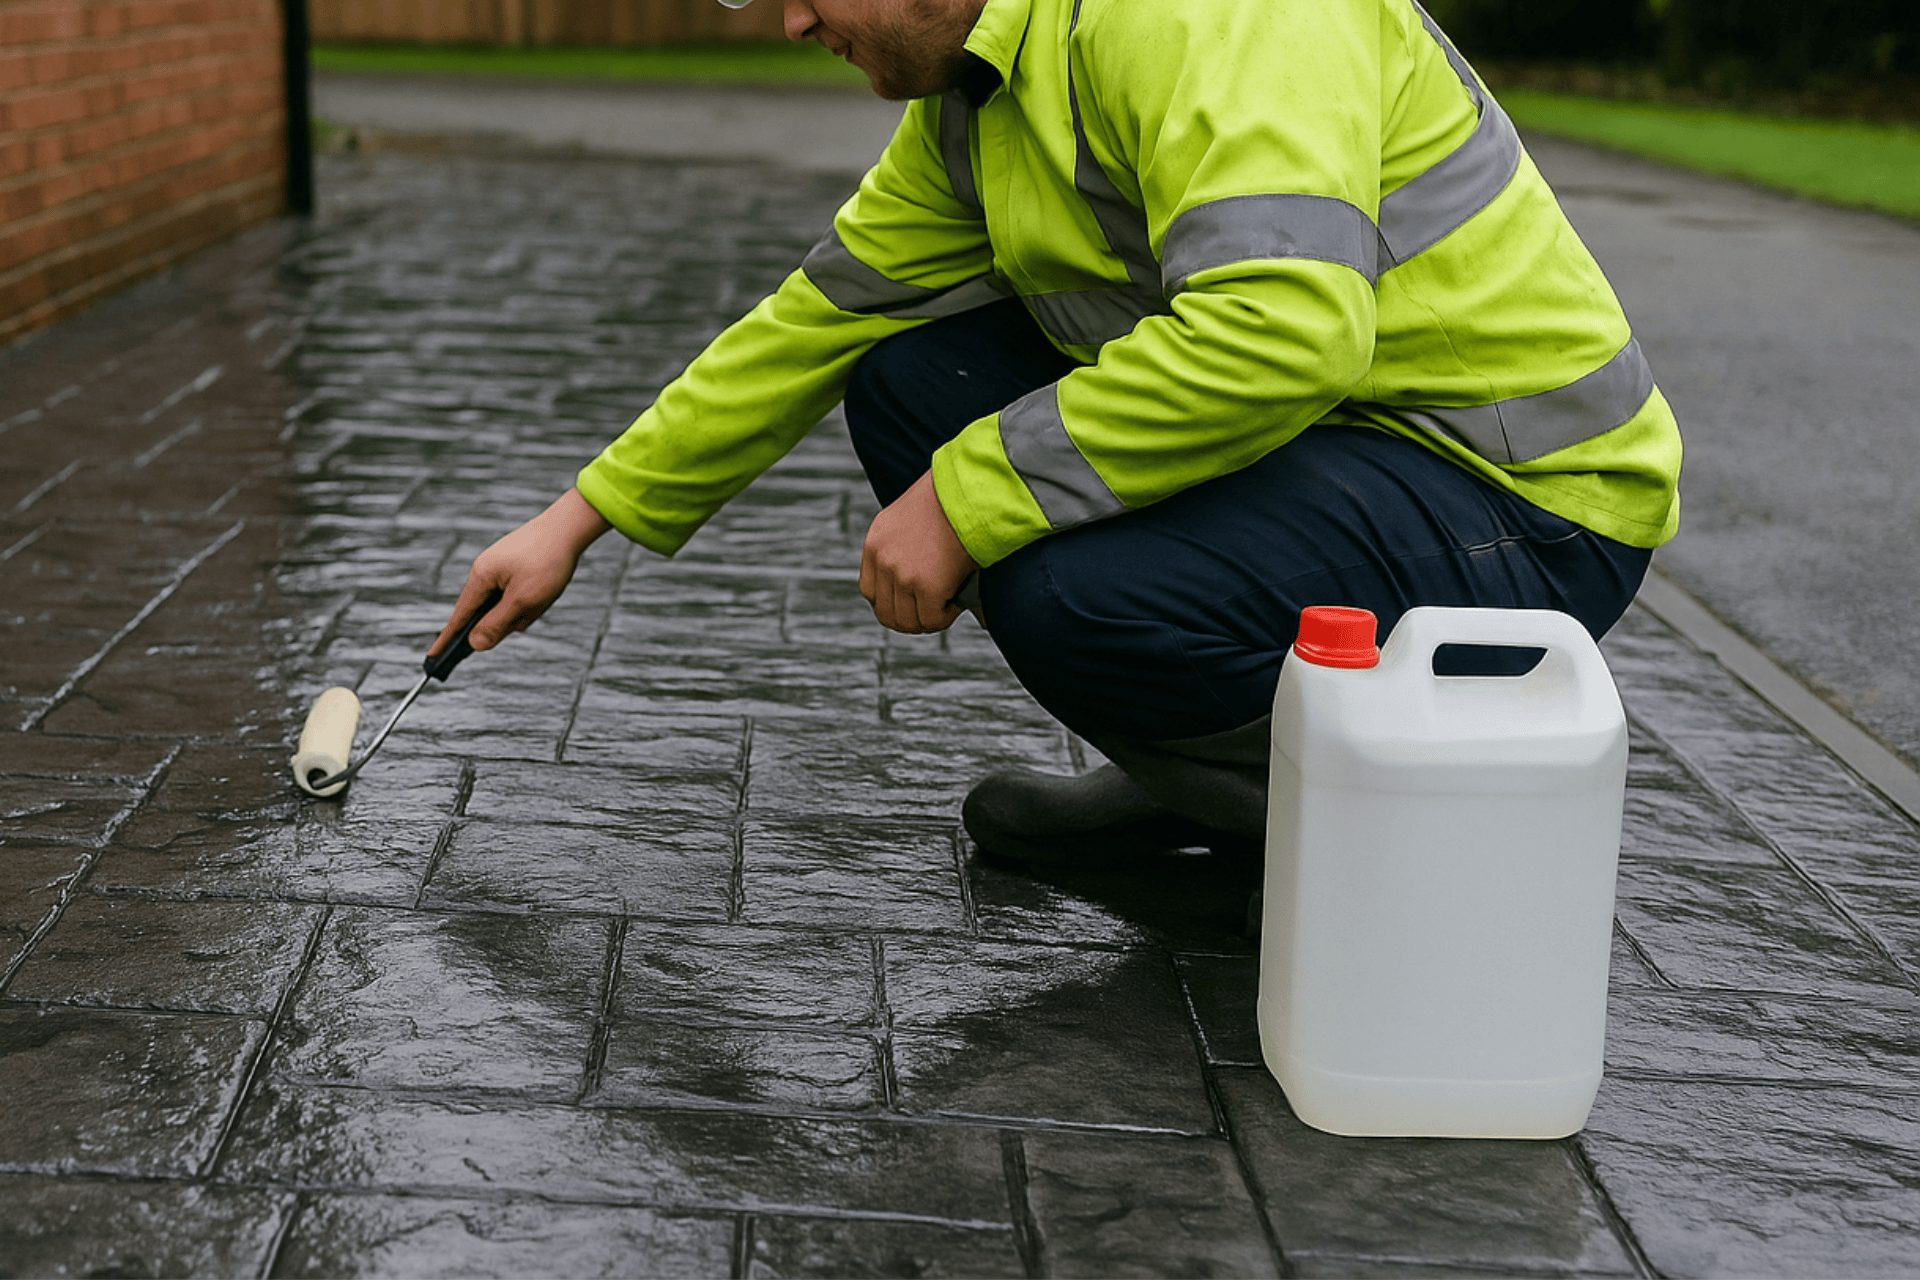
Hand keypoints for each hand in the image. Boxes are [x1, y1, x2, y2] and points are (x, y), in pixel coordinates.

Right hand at [431, 487, 611, 655]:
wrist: (570, 526)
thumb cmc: (546, 562)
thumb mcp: (524, 600)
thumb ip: (497, 624)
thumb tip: (474, 644)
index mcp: (481, 577)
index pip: (459, 617)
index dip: (448, 640)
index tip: (433, 659)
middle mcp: (485, 570)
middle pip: (488, 612)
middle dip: (509, 619)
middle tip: (531, 608)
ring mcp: (500, 566)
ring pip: (508, 604)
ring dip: (526, 608)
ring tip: (545, 591)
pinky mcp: (516, 565)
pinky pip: (519, 593)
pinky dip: (532, 598)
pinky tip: (547, 587)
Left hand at [859, 470, 978, 633]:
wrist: (969, 491)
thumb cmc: (949, 501)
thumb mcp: (908, 519)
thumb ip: (900, 547)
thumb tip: (913, 578)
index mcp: (875, 544)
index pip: (870, 592)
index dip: (892, 603)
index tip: (912, 602)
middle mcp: (883, 561)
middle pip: (886, 614)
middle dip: (910, 619)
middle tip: (932, 612)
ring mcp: (902, 576)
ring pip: (909, 622)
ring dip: (929, 619)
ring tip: (947, 605)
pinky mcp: (927, 587)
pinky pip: (933, 620)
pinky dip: (946, 616)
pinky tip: (957, 601)